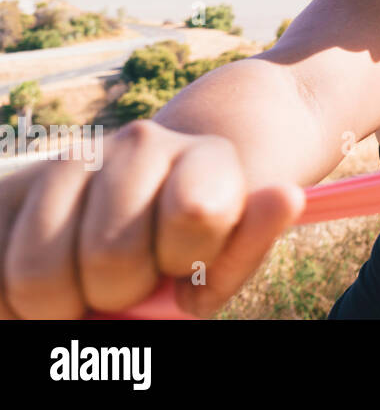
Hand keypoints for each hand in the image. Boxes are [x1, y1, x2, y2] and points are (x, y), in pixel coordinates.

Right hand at [0, 120, 303, 318]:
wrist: (157, 193)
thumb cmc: (198, 243)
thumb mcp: (231, 254)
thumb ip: (249, 241)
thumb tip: (286, 195)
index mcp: (205, 158)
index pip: (194, 211)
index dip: (188, 259)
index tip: (194, 260)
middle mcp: (140, 142)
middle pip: (110, 258)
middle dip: (122, 290)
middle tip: (138, 277)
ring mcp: (73, 159)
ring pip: (36, 271)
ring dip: (61, 300)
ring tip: (91, 278)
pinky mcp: (12, 184)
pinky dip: (9, 297)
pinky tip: (44, 282)